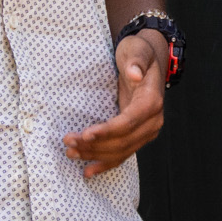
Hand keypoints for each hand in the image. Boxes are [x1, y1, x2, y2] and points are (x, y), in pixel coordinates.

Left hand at [63, 31, 166, 176]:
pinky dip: (106, 164)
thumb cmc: (139, 53)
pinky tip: (89, 171)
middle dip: (94, 145)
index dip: (107, 131)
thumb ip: (136, 60)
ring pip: (120, 151)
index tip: (85, 134)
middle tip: (68, 141)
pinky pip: (123, 154)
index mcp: (152, 102)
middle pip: (122, 141)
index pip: (128, 123)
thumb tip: (134, 74)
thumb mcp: (137, 49)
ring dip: (95, 155)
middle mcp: (153, 120)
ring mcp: (147, 131)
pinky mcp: (138, 136)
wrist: (147, 59)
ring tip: (71, 153)